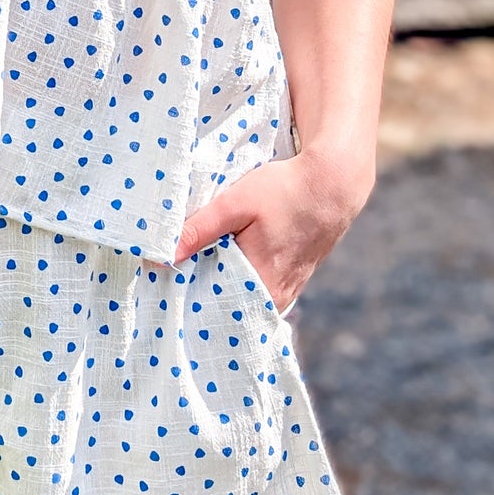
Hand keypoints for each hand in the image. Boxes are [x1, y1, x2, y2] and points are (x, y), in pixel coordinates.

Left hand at [172, 150, 372, 313]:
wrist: (332, 183)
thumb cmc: (284, 191)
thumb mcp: (235, 204)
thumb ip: (199, 230)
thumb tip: (162, 256)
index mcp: (262, 286)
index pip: (214, 311)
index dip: (187, 302)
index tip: (161, 290)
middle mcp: (277, 297)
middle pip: (228, 307)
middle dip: (200, 295)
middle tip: (168, 280)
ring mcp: (287, 289)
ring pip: (243, 297)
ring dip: (219, 286)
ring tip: (190, 270)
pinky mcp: (291, 277)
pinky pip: (257, 289)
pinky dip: (238, 279)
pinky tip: (220, 263)